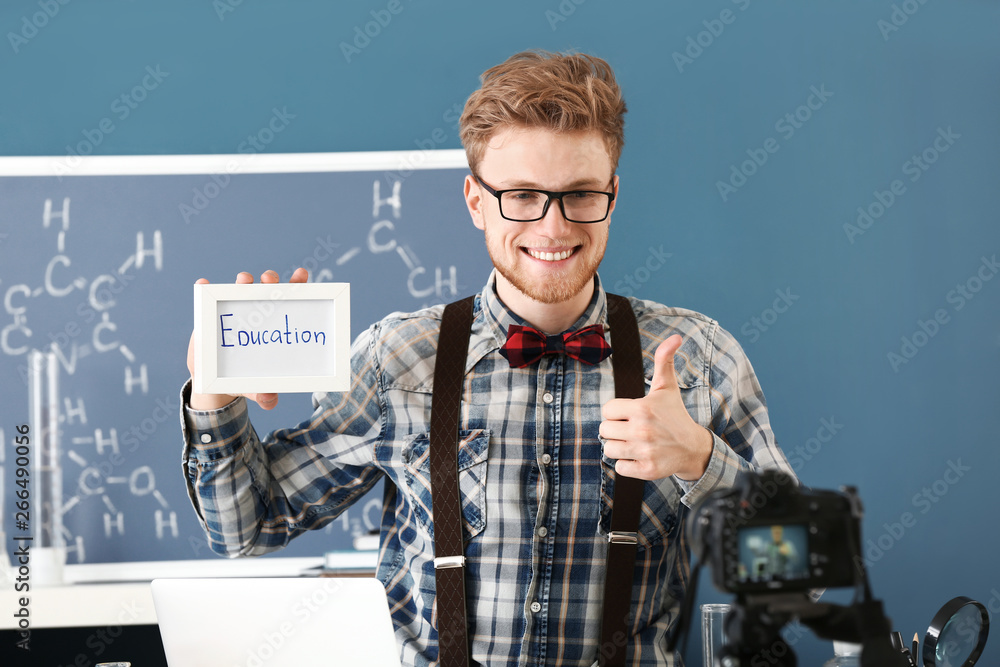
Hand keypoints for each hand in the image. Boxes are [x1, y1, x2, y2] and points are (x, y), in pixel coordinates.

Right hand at [186, 267, 308, 410]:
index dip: (297, 285)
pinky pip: (208, 298)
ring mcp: (233, 312)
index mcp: (274, 324)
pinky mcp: (211, 316)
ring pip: (241, 289)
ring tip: (244, 280)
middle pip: (266, 289)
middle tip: (269, 281)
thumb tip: (270, 400)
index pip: (289, 299)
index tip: (301, 274)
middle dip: (270, 280)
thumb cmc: (243, 379)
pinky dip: (205, 288)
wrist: (214, 381)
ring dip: (244, 281)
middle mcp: (256, 312)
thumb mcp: (255, 388)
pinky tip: (203, 284)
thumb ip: (264, 395)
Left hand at [599, 334, 713, 480]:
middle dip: (616, 430)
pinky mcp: (646, 470)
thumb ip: (664, 360)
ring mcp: (644, 451)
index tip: (629, 414)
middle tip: (632, 429)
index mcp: (643, 408)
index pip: (607, 410)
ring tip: (635, 442)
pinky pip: (619, 468)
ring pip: (608, 449)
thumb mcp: (667, 388)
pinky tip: (639, 456)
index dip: (616, 412)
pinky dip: (626, 464)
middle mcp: (642, 430)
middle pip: (604, 430)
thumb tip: (675, 337)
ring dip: (619, 447)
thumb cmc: (675, 416)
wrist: (693, 448)